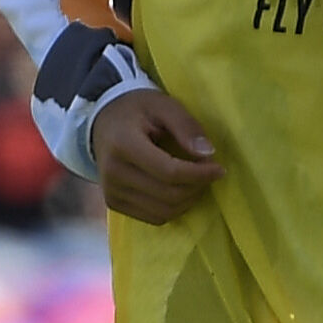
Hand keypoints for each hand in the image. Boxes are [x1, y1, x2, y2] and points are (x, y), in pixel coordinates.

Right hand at [92, 87, 222, 223]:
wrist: (103, 122)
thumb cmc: (137, 110)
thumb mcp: (163, 105)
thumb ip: (186, 126)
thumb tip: (208, 154)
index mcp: (123, 145)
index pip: (169, 171)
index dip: (199, 174)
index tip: (219, 168)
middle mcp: (113, 174)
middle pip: (168, 194)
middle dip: (197, 187)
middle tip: (210, 172)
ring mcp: (111, 193)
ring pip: (164, 211)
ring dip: (188, 200)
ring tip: (196, 180)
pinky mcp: (114, 204)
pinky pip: (154, 217)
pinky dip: (174, 208)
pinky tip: (180, 190)